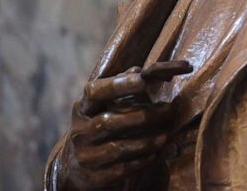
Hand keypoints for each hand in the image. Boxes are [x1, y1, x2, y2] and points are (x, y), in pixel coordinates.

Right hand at [57, 61, 191, 189]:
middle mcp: (79, 131)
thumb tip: (144, 70)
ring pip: (116, 147)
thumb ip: (125, 85)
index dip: (117, 85)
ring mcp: (84, 155)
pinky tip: (157, 153)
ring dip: (145, 142)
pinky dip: (141, 161)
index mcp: (83, 107)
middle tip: (169, 110)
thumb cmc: (102, 122)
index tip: (143, 80)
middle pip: (109, 122)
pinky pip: (119, 169)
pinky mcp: (93, 176)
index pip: (94, 92)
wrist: (78, 163)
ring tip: (166, 135)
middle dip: (142, 116)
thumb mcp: (107, 103)